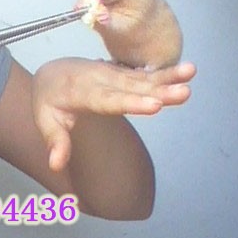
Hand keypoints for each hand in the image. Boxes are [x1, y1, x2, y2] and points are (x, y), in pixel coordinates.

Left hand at [32, 58, 195, 171]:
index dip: (132, 103)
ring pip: (142, 77)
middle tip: (184, 92)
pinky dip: (166, 73)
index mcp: (81, 93)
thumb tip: (56, 165)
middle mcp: (101, 80)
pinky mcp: (123, 73)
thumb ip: (55, 141)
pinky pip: (145, 74)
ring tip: (192, 73)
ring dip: (168, 76)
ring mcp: (113, 74)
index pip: (108, 100)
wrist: (52, 72)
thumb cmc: (50, 100)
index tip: (154, 106)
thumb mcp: (45, 120)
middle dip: (159, 90)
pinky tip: (188, 72)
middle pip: (132, 87)